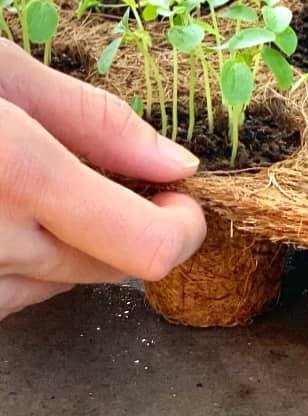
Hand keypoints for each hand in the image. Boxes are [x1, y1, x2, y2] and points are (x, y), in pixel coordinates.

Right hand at [0, 40, 205, 321]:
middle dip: (124, 223)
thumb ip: (92, 119)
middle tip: (88, 171)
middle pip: (110, 268)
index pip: (148, 248)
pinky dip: (20, 262)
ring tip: (23, 186)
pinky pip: (9, 296)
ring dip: (67, 245)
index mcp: (15, 171)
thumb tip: (176, 163)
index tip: (176, 193)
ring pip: (57, 287)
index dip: (182, 227)